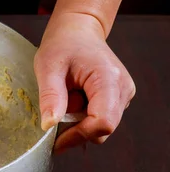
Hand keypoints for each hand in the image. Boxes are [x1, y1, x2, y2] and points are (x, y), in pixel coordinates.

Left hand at [34, 12, 135, 153]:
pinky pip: (100, 118)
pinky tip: (73, 99)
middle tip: (55, 111)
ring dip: (78, 121)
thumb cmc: (63, 44)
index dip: (78, 135)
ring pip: (101, 127)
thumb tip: (49, 125)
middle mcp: (123, 89)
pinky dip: (82, 116)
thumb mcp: (48, 67)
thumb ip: (50, 96)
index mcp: (109, 79)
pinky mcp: (118, 99)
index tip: (54, 140)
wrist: (78, 31)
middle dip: (75, 129)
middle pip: (103, 129)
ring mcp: (124, 95)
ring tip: (65, 97)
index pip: (103, 122)